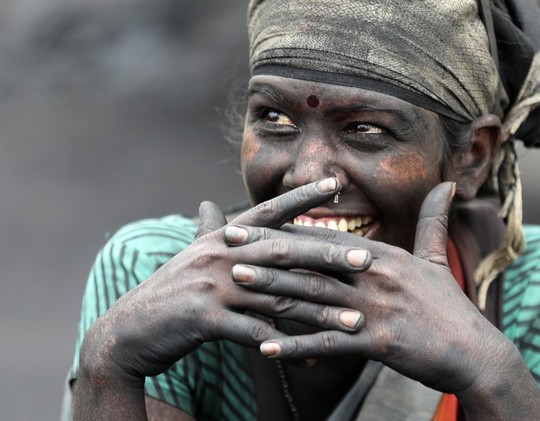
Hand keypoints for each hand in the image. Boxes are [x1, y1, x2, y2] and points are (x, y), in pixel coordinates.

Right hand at [79, 178, 367, 380]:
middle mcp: (221, 255)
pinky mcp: (206, 319)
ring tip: (355, 321)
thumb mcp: (192, 258)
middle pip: (285, 252)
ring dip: (320, 312)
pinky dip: (287, 349)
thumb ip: (211, 234)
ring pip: (279, 297)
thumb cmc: (171, 293)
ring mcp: (213, 286)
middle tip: (367, 259)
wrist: (130, 331)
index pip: (267, 211)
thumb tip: (209, 204)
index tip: (335, 183)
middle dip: (329, 256)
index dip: (301, 197)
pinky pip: (256, 334)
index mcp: (222, 239)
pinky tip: (314, 359)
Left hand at [225, 182, 507, 393]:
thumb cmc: (450, 307)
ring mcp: (376, 309)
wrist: (474, 352)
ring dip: (272, 291)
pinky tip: (266, 349)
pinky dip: (296, 347)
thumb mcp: (439, 258)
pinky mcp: (379, 342)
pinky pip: (329, 344)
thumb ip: (434, 220)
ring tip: (237, 284)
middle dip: (267, 251)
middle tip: (228, 244)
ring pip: (314, 297)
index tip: (255, 222)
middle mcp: (376, 276)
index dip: (286, 229)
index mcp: (384, 255)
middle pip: (312, 262)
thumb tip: (449, 183)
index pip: (326, 238)